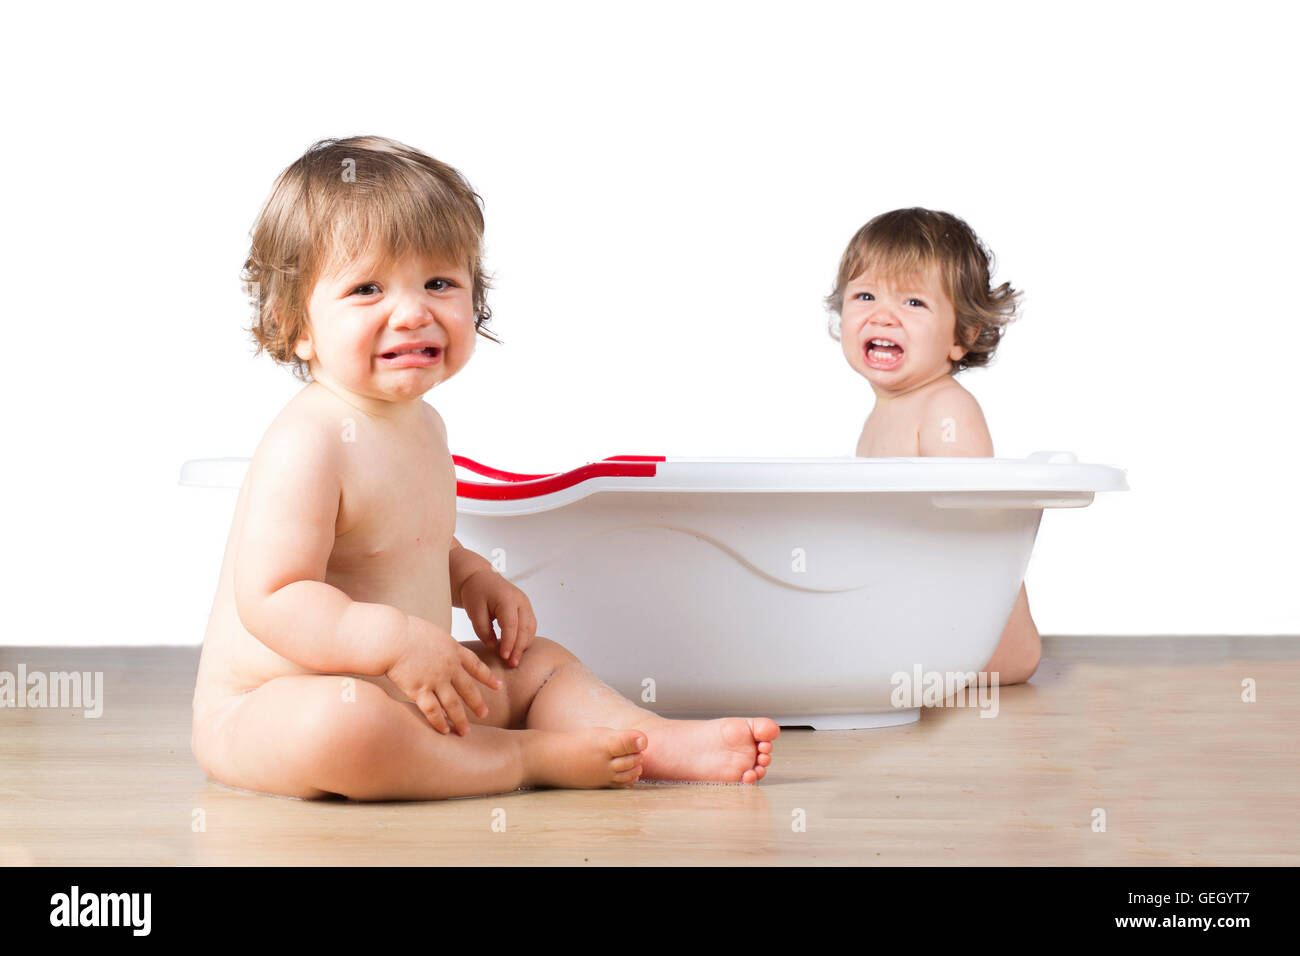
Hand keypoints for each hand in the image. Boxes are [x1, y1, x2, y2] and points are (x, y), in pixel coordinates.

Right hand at [386, 615, 500, 734]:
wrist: (391, 636)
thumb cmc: (406, 631)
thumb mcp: (434, 634)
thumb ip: (443, 647)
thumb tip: (445, 652)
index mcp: (453, 650)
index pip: (476, 665)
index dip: (488, 677)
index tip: (498, 686)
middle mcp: (449, 666)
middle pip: (468, 689)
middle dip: (478, 703)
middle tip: (485, 714)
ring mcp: (435, 679)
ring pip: (453, 704)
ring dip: (460, 719)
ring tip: (465, 731)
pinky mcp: (419, 690)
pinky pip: (433, 710)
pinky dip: (440, 722)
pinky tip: (444, 730)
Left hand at [460, 569, 537, 666]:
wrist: (480, 577)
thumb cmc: (475, 593)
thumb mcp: (474, 611)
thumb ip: (483, 630)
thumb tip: (494, 647)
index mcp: (507, 599)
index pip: (512, 625)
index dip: (509, 643)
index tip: (504, 657)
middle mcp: (521, 601)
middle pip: (525, 628)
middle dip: (519, 648)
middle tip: (512, 664)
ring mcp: (526, 604)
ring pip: (531, 628)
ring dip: (524, 645)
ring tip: (514, 660)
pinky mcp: (526, 609)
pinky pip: (530, 626)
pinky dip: (525, 638)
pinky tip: (517, 649)